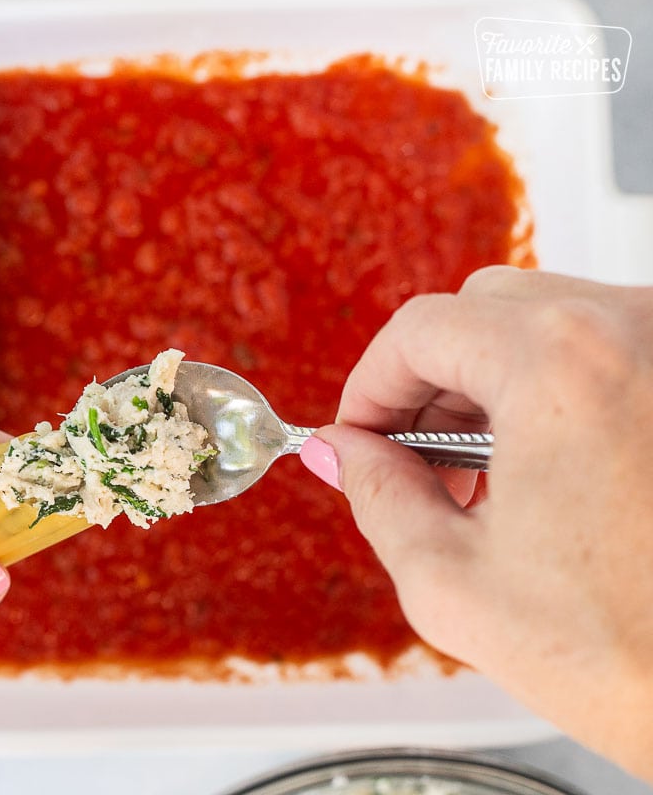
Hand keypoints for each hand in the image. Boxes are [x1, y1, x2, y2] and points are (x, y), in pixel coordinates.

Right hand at [299, 267, 652, 779]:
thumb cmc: (632, 656)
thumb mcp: (452, 580)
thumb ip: (376, 494)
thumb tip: (344, 451)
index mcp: (561, 367)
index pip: (422, 329)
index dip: (371, 384)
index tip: (359, 433)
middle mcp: (635, 333)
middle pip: (485, 310)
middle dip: (432, 382)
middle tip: (413, 461)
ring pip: (550, 326)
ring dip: (494, 386)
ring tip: (483, 479)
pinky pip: (609, 353)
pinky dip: (558, 393)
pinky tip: (547, 472)